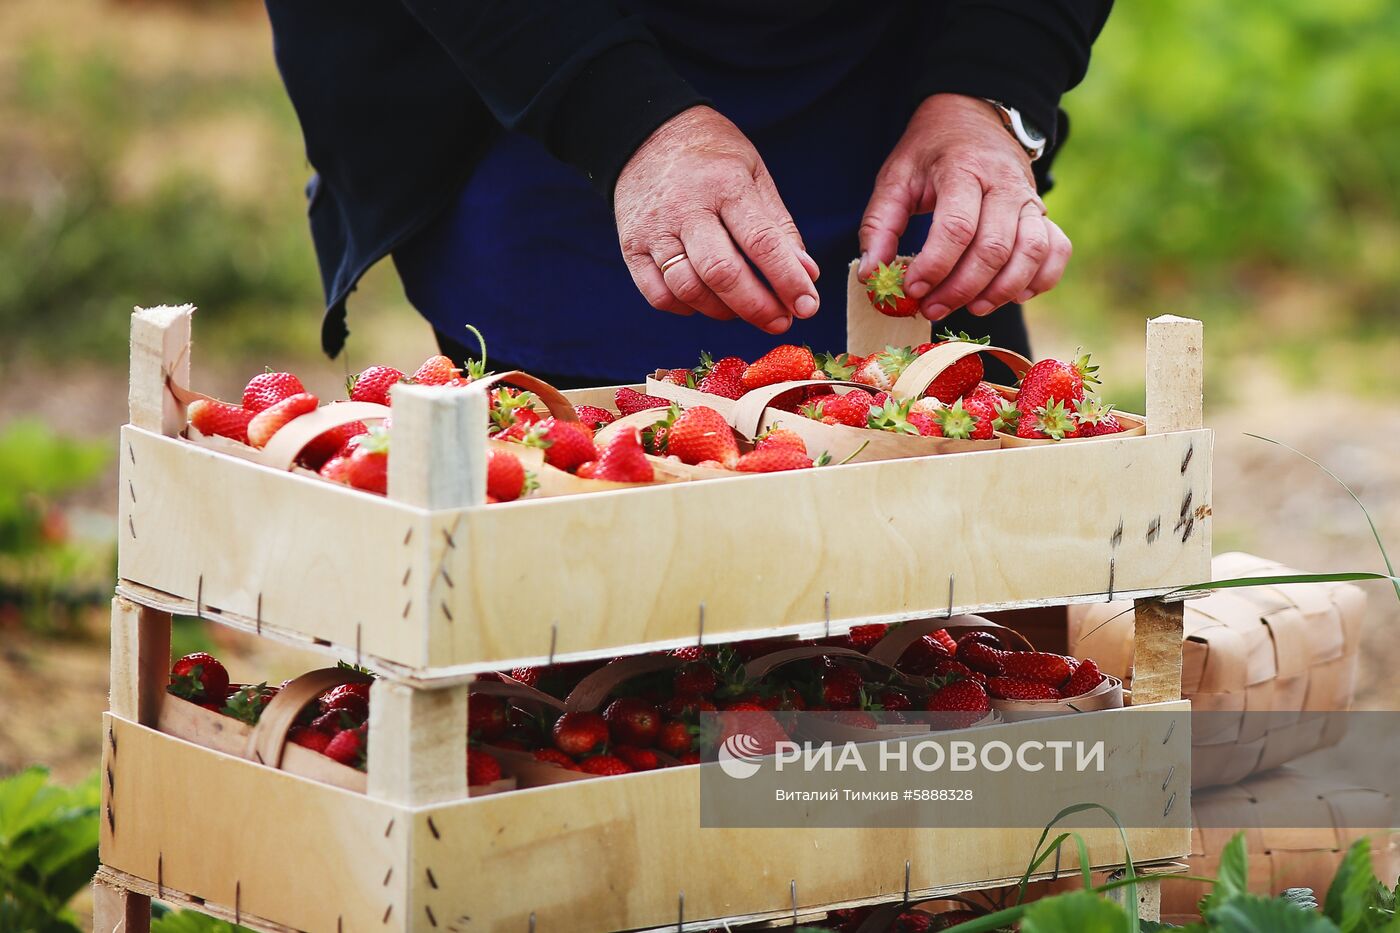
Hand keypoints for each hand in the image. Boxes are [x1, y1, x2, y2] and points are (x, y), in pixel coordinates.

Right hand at [615, 105, 819, 333]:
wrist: (645, 135)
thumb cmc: (712, 158)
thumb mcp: (754, 175)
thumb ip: (779, 227)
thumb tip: (806, 275)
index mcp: (725, 184)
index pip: (761, 242)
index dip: (787, 280)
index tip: (808, 307)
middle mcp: (686, 208)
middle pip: (722, 273)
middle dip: (757, 307)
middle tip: (780, 322)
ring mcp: (654, 230)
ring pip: (689, 290)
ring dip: (724, 311)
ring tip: (745, 309)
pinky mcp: (631, 247)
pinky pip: (659, 295)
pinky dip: (687, 308)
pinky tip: (706, 301)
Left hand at [858, 94, 1072, 319]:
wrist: (973, 117)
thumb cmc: (930, 153)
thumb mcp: (895, 178)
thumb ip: (879, 226)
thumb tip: (870, 277)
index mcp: (963, 169)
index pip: (957, 227)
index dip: (935, 265)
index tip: (912, 289)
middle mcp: (1004, 184)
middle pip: (994, 248)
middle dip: (961, 289)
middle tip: (932, 308)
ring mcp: (1030, 198)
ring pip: (1030, 253)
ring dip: (1001, 291)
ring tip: (970, 309)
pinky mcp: (1044, 212)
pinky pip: (1056, 251)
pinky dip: (1039, 280)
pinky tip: (1011, 296)